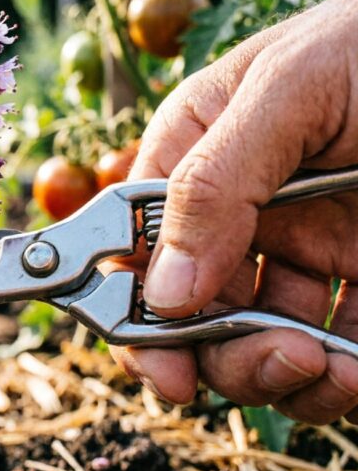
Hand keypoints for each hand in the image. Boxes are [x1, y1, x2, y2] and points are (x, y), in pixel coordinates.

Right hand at [110, 0, 357, 423]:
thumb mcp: (287, 88)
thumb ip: (214, 181)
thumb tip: (165, 291)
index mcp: (192, 157)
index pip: (135, 249)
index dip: (137, 313)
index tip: (166, 368)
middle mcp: (235, 213)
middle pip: (190, 313)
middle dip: (219, 353)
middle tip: (276, 356)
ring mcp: (298, 250)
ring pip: (253, 344)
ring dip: (276, 375)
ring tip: (325, 366)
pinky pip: (331, 351)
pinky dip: (335, 381)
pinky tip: (354, 370)